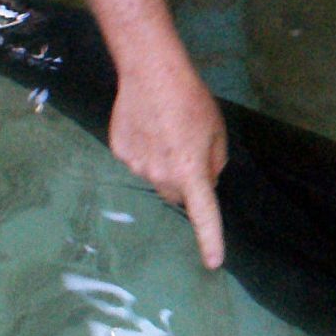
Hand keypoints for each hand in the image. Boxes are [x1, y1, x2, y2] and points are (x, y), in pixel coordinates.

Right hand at [108, 42, 228, 269]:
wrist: (150, 71)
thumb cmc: (191, 98)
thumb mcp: (216, 131)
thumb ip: (214, 163)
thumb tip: (205, 181)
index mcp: (191, 171)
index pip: (203, 215)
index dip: (210, 240)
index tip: (213, 264)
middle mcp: (161, 175)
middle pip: (176, 194)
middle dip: (185, 181)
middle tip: (187, 149)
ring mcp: (136, 165)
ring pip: (155, 177)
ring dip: (163, 163)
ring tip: (164, 130)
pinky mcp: (119, 152)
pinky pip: (137, 160)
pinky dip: (144, 149)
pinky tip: (146, 125)